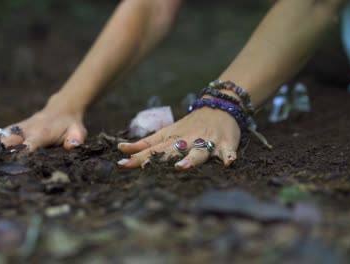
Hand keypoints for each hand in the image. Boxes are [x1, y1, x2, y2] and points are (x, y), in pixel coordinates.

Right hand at [0, 95, 86, 151]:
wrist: (62, 109)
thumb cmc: (71, 125)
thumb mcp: (78, 132)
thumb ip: (76, 139)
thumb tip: (72, 145)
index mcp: (42, 133)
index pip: (29, 144)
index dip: (19, 153)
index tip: (6, 162)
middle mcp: (25, 130)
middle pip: (6, 140)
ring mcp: (16, 129)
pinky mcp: (11, 130)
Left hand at [117, 107, 240, 169]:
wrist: (220, 106)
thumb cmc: (190, 125)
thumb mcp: (166, 132)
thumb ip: (145, 143)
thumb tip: (121, 150)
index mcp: (172, 138)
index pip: (152, 149)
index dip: (137, 157)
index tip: (122, 165)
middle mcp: (187, 140)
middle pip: (171, 152)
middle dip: (159, 160)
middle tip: (145, 168)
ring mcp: (207, 142)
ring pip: (198, 152)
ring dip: (190, 160)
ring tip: (182, 167)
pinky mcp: (225, 144)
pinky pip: (227, 151)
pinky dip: (229, 156)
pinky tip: (229, 162)